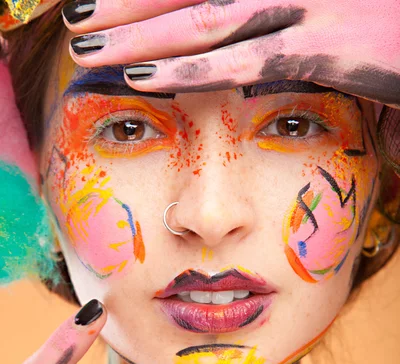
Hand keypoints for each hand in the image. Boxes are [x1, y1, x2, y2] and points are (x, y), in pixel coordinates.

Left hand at [63, 0, 399, 106]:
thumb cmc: (390, 8)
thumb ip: (282, 6)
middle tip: (77, 15)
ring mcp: (309, 1)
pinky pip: (241, 60)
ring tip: (90, 45)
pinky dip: (187, 69)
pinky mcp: (327, 43)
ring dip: (139, 33)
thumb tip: (246, 28)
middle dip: (125, 0)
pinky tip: (144, 77)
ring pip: (202, 18)